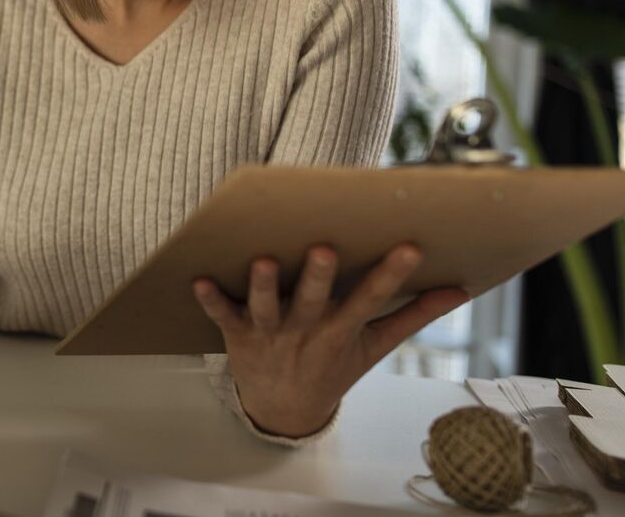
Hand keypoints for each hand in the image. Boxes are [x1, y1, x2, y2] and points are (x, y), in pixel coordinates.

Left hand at [192, 243, 468, 437]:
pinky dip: (211, 301)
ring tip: (263, 261)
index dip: (390, 275)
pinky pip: (223, 316)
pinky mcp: (239, 335)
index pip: (370, 300)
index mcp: (341, 329)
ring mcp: (271, 333)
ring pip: (266, 306)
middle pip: (313, 301)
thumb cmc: (331, 366)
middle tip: (322, 249)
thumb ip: (413, 316)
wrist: (284, 409)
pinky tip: (198, 280)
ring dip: (262, 286)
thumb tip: (458, 290)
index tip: (408, 247)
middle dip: (317, 277)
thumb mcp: (374, 346)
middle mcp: (306, 330)